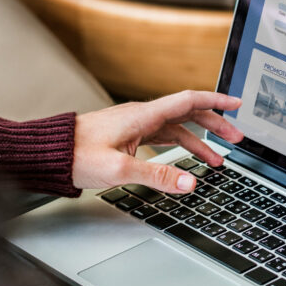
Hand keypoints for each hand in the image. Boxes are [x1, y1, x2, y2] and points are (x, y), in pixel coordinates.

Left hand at [72, 90, 242, 193]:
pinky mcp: (128, 136)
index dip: (216, 101)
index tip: (237, 103)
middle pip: (188, 114)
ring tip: (216, 160)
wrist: (48, 153)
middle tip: (236, 138)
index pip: (189, 101)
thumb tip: (190, 184)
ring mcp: (136, 125)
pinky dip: (180, 146)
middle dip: (215, 125)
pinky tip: (186, 159)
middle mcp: (142, 116)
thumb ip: (158, 176)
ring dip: (200, 141)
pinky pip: (163, 136)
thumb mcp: (120, 169)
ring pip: (177, 128)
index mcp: (143, 115)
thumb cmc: (76, 155)